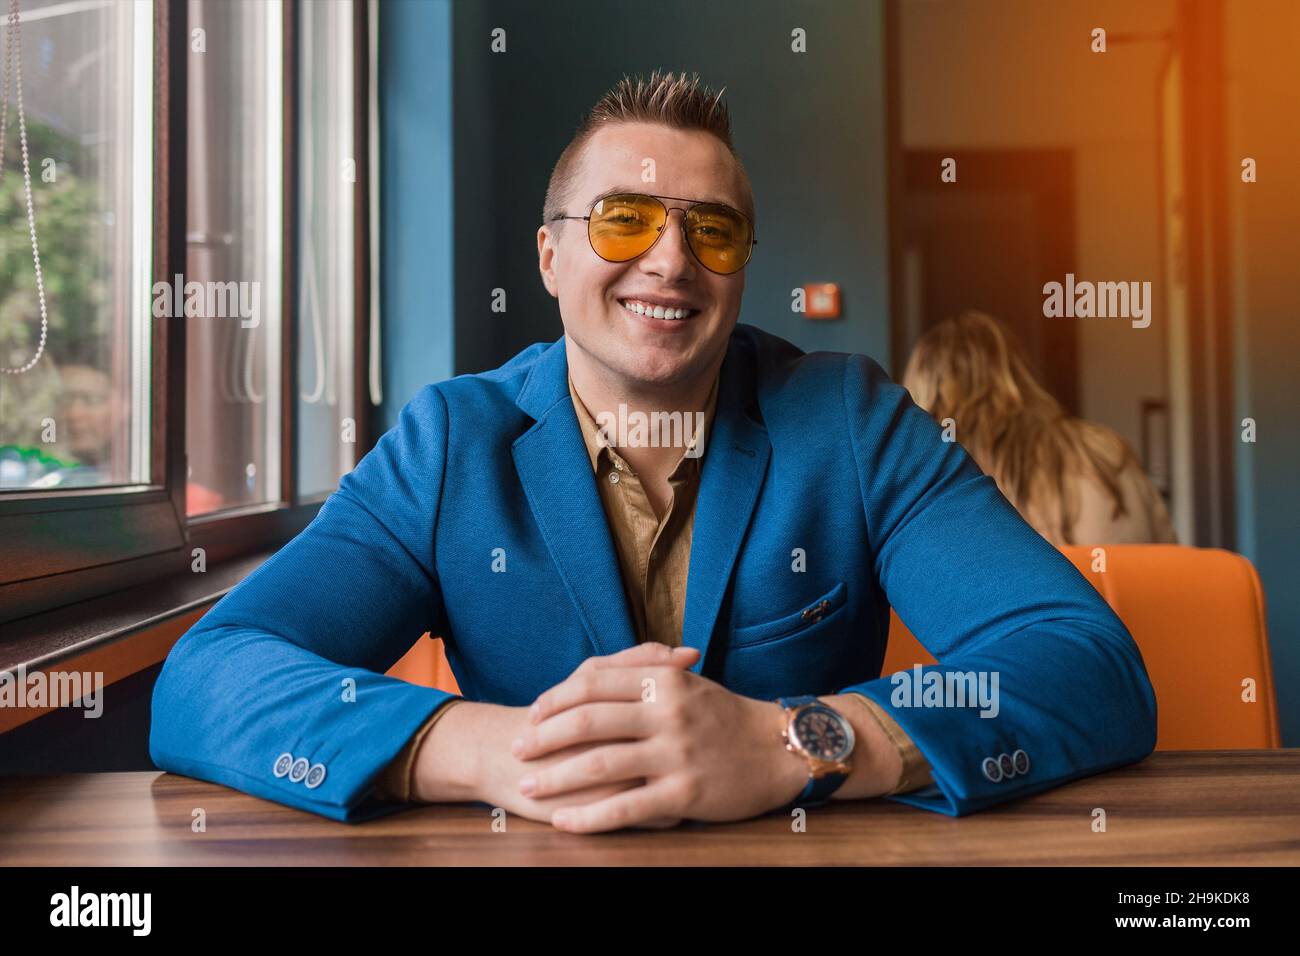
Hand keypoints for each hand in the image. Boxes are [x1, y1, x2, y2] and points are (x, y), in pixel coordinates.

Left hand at [513, 642, 809, 832]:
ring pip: (599, 763)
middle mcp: (667, 712)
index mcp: (663, 680)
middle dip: (544, 738)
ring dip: (556, 776)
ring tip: (529, 786)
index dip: (554, 700)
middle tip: (517, 751)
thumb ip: (639, 673)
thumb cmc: (723, 715)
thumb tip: (585, 677)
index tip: (530, 715)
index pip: (592, 684)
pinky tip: (564, 821)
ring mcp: (676, 753)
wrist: (778, 749)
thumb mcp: (685, 681)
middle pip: (587, 721)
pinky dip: (589, 816)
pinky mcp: (685, 792)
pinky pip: (626, 807)